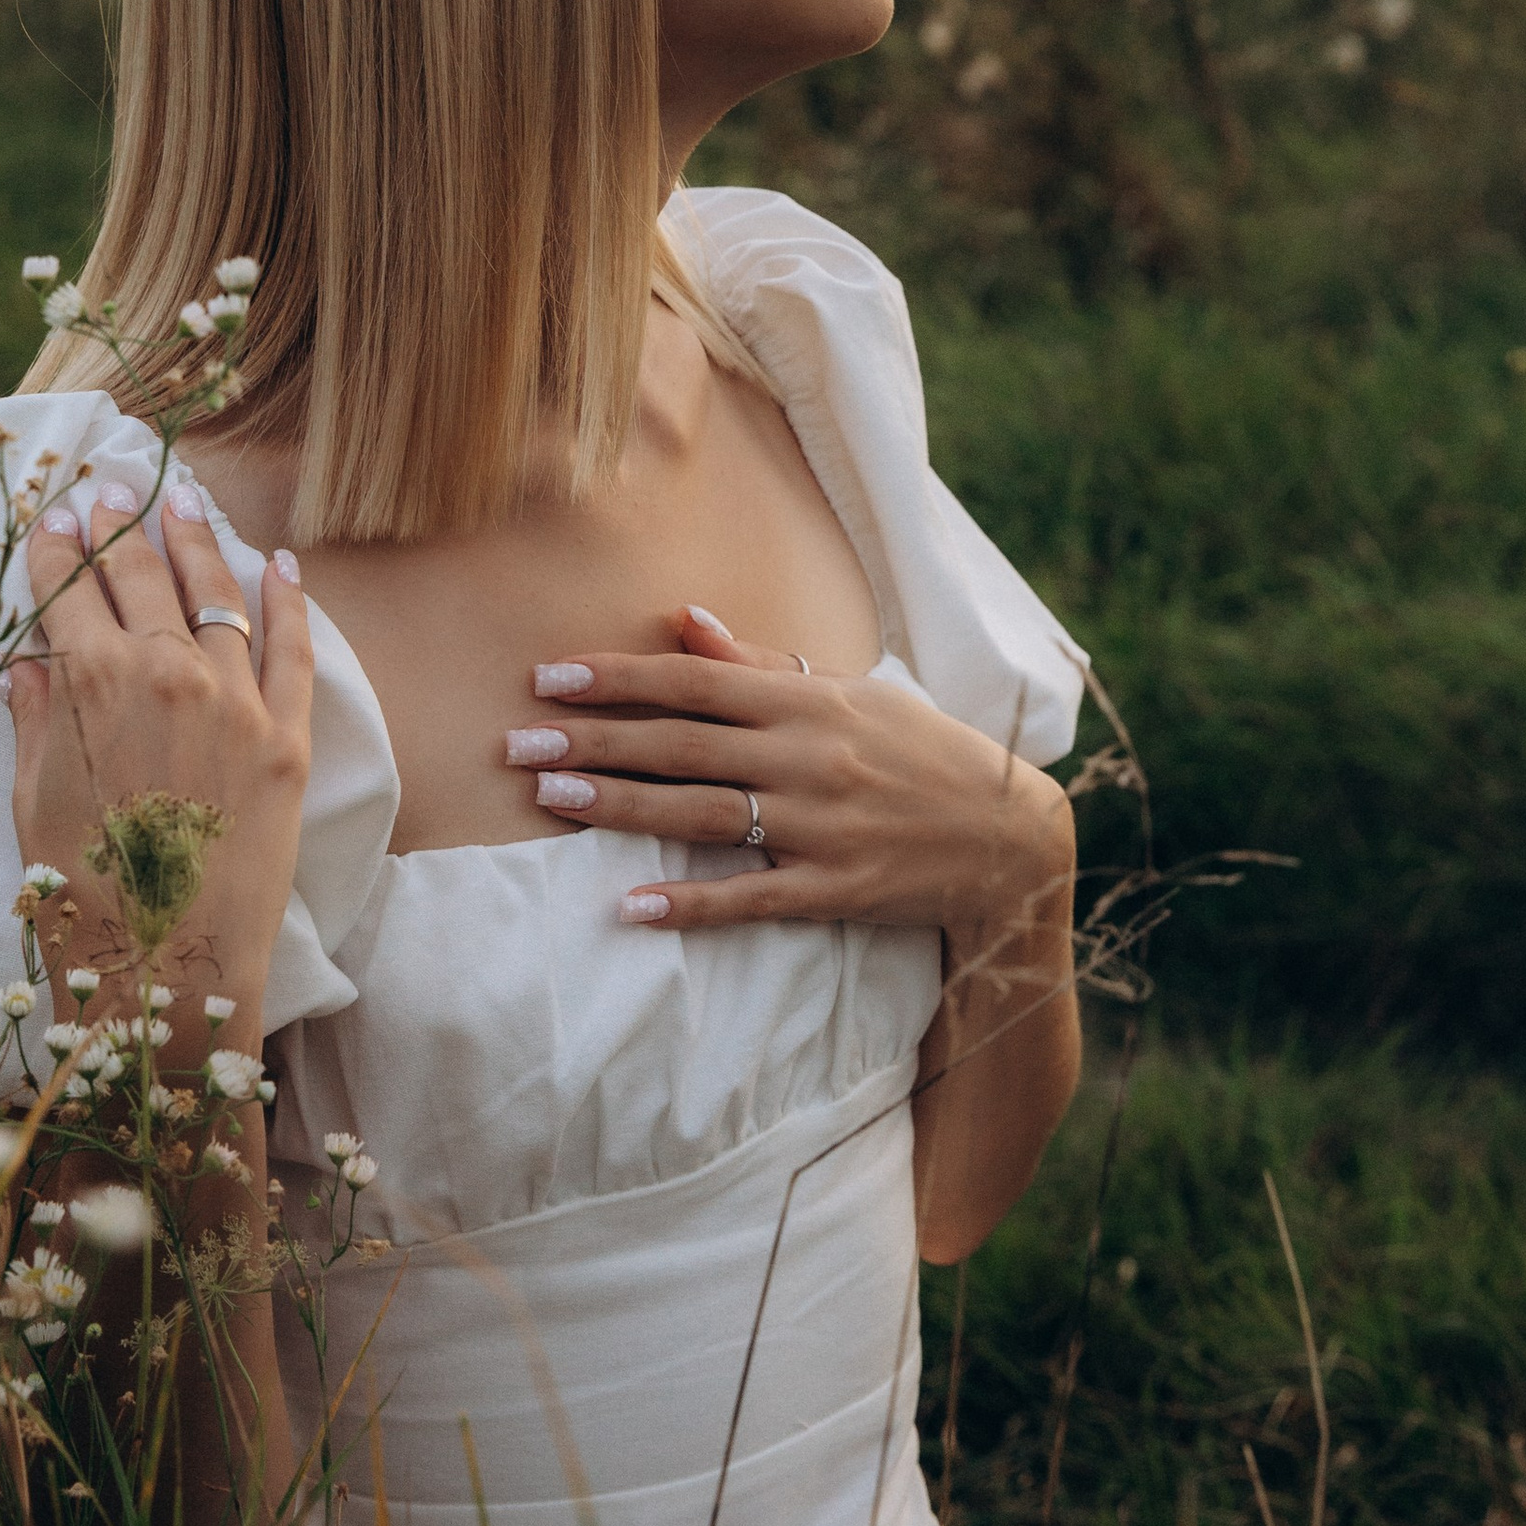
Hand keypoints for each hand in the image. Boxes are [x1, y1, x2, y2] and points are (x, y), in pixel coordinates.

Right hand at [6, 473, 312, 1028]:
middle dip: (120, 528)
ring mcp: (235, 701)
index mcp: (92, 684)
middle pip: (140, 578)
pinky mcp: (288, 738)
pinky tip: (280, 563)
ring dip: (195, 541)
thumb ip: (38, 718)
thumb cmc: (81, 899)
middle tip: (112, 489)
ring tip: (181, 502)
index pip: (68, 592)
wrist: (166, 976)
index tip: (52, 517)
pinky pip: (293, 650)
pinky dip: (288, 600)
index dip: (56, 550)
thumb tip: (28, 660)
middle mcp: (168, 673)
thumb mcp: (36, 801)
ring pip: (215, 595)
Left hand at [502, 601, 1073, 941]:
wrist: (1010, 835)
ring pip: (699, 813)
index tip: (548, 677)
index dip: (616, 678)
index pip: (692, 682)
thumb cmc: (919, 752)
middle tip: (515, 743)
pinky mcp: (834, 890)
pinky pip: (747, 898)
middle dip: (592, 739)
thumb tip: (682, 620)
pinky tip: (628, 906)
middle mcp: (806, 758)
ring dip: (618, 805)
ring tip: (549, 798)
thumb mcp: (849, 693)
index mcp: (806, 702)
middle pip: (680, 745)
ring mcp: (818, 827)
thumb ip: (758, 663)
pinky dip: (688, 904)